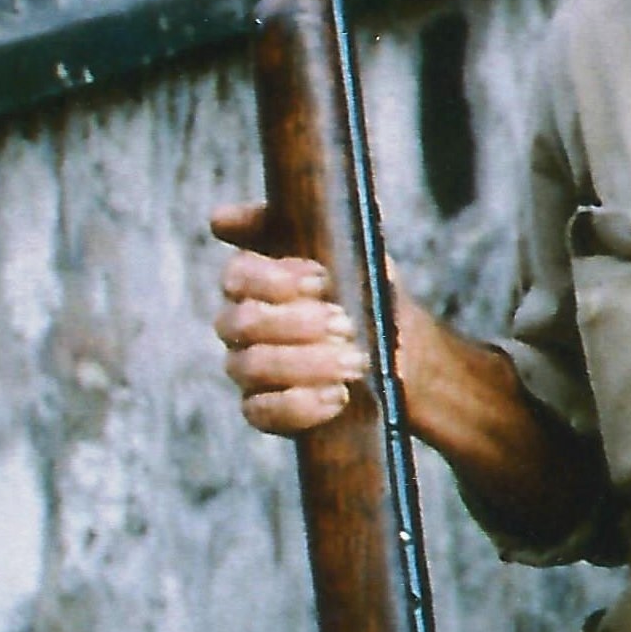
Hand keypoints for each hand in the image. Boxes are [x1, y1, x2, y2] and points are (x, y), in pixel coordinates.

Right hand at [211, 201, 371, 437]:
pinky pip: (260, 413)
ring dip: (307, 363)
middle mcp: (240, 322)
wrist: (402, 353)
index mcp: (254, 279)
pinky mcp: (261, 410)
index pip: (237, 275)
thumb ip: (309, 222)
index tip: (322, 280)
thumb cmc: (367, 293)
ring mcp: (246, 368)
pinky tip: (339, 395)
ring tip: (354, 361)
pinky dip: (302, 405)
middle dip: (296, 324)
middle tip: (346, 324)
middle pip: (240, 323)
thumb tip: (228, 219)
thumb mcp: (350, 249)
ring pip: (251, 367)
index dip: (275, 279)